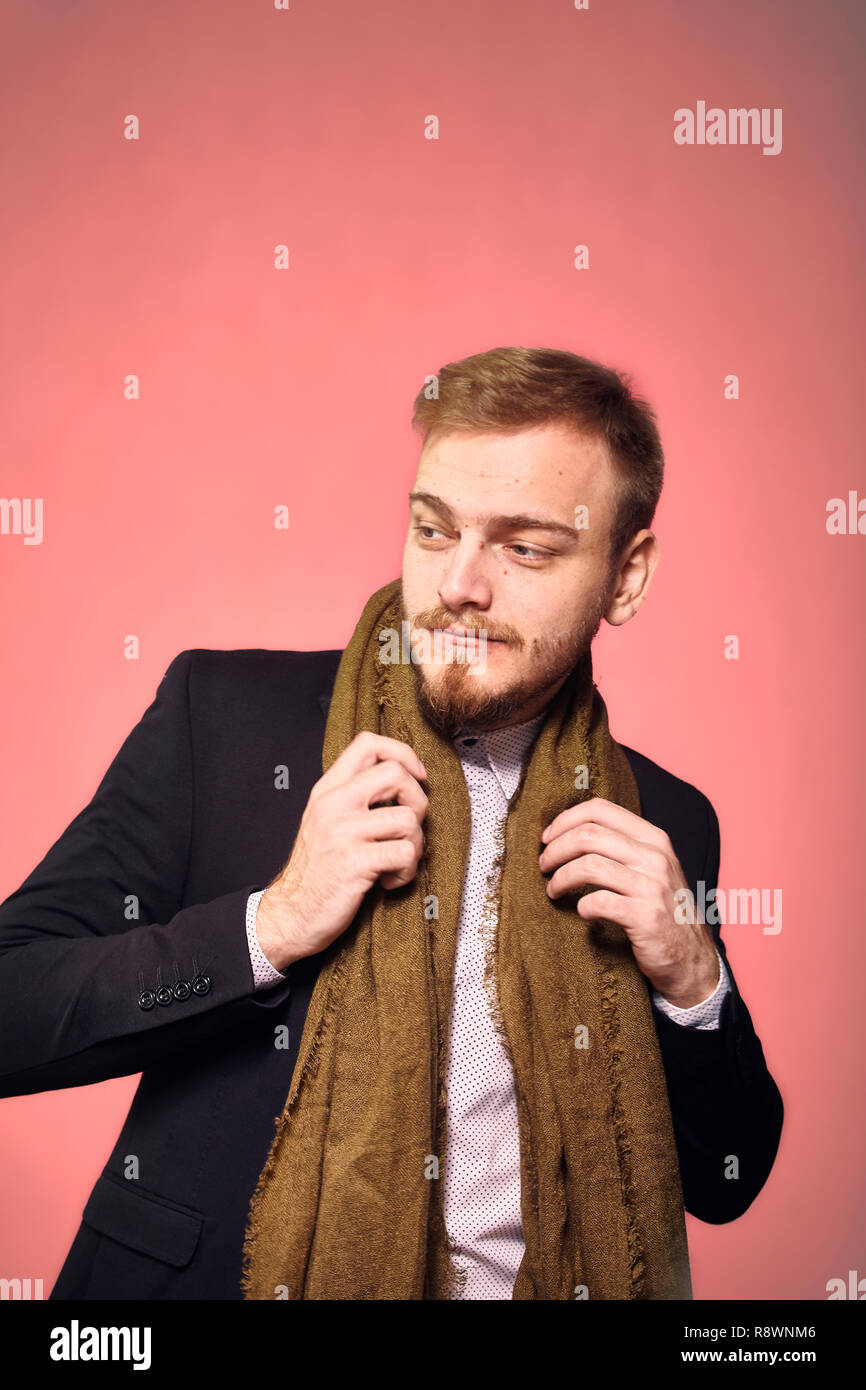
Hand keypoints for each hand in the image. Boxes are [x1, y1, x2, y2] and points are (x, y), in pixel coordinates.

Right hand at [255, 731, 427, 971]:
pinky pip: (405, 854)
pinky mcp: (354, 863)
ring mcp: (343, 832)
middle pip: (396, 773)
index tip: (415, 776)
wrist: (290, 914)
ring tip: (397, 861)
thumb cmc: (317, 870)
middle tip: (409, 827)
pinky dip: (407, 872)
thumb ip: (353, 796)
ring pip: (408, 819)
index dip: (402, 753)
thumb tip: (402, 778)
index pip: (368, 744)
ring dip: (416, 845)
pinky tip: (390, 881)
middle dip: (418, 800)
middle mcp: (334, 804)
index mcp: (328, 790)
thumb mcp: (325, 820)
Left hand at [538, 797, 718, 1007]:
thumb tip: (569, 831)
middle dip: (555, 849)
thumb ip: (622, 846)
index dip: (565, 820)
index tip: (548, 838)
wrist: (692, 958)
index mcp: (654, 838)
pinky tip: (581, 912)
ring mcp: (652, 887)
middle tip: (543, 866)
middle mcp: (655, 857)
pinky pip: (598, 902)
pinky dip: (581, 906)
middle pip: (588, 835)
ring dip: (560, 878)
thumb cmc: (663, 909)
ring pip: (588, 865)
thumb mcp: (652, 868)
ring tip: (553, 890)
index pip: (600, 809)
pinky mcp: (646, 918)